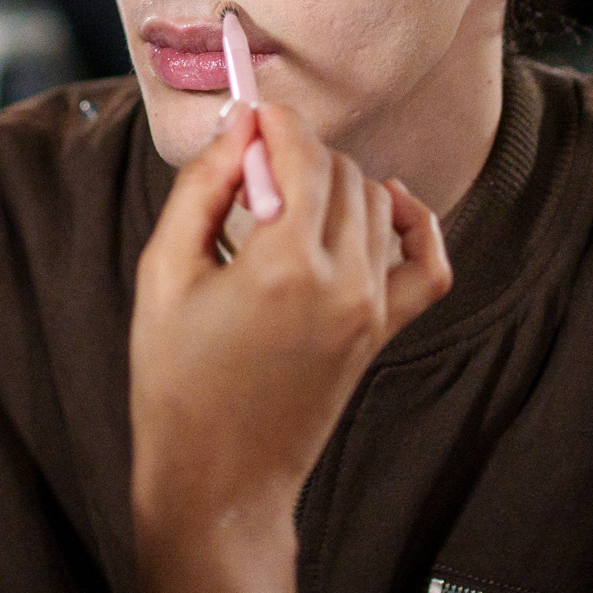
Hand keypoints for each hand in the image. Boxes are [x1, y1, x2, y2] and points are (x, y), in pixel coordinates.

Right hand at [131, 103, 450, 531]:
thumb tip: (236, 128)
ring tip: (280, 204)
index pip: (302, 152)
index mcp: (284, 265)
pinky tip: (381, 207)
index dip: (273, 119)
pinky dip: (414, 222)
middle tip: (245, 171)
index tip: (247, 113)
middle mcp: (342, 281)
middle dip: (295, 152)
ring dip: (334, 182)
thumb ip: (201, 189)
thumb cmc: (176, 383)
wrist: (218, 479)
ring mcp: (372, 309)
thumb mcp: (164, 274)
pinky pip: (427, 260)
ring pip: (375, 200)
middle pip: (340, 170)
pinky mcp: (383, 332)